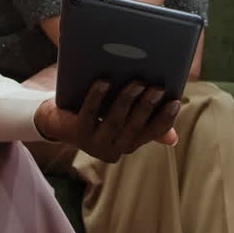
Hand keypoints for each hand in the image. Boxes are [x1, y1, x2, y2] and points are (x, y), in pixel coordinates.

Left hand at [34, 80, 179, 162]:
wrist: (58, 119)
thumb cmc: (98, 113)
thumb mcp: (123, 118)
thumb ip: (145, 124)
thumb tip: (173, 139)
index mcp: (127, 145)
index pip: (152, 134)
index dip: (164, 119)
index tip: (175, 101)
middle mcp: (112, 150)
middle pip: (133, 127)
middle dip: (147, 107)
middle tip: (157, 87)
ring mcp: (93, 144)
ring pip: (114, 121)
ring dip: (127, 101)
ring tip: (137, 82)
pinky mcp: (76, 133)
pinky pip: (88, 114)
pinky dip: (96, 97)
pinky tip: (103, 81)